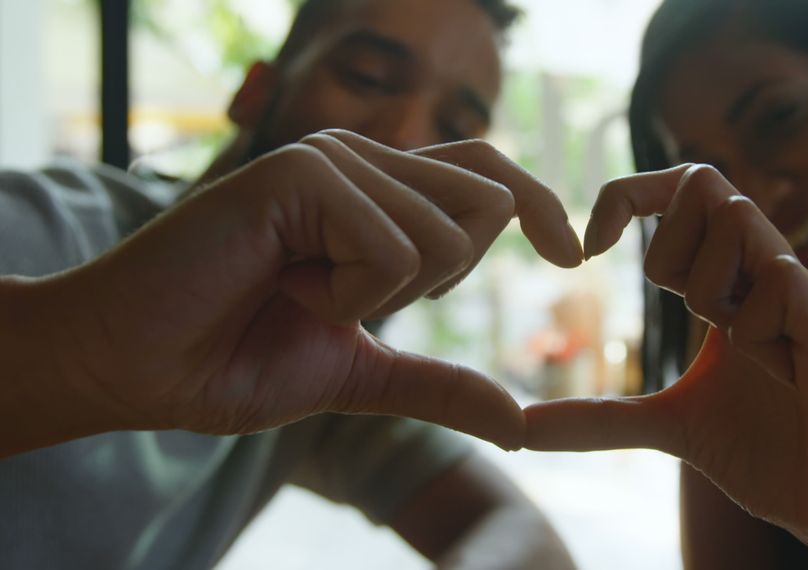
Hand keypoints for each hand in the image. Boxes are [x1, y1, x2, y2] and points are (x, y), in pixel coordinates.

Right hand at [14, 131, 580, 450]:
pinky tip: (283, 285)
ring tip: (298, 289)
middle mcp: (362, 162)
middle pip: (487, 202)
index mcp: (377, 194)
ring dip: (377, 295)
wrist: (138, 367)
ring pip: (445, 232)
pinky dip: (346, 295)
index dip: (540, 206)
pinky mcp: (301, 174)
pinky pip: (392, 249)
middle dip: (439, 278)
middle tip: (341, 295)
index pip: (488, 175)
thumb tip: (519, 423)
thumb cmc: (234, 359)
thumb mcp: (359, 373)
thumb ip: (438, 384)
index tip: (572, 255)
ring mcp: (331, 160)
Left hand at [524, 165, 807, 567]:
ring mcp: (807, 302)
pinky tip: (776, 371)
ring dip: (711, 284)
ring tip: (739, 349)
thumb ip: (601, 417)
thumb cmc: (773, 458)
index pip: (684, 192)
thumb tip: (519, 427)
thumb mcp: (670, 428)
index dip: (628, 196)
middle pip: (706, 181)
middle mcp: (770, 277)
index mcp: (734, 287)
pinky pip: (783, 283)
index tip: (589, 246)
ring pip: (740, 216)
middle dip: (669, 246)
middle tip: (687, 312)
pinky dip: (753, 326)